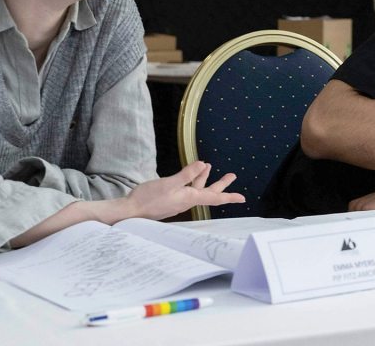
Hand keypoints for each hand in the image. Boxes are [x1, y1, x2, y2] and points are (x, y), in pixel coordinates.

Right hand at [125, 161, 245, 219]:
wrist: (131, 211)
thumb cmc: (148, 198)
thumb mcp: (169, 183)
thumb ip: (186, 174)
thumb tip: (202, 164)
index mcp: (189, 197)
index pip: (214, 197)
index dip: (229, 196)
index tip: (243, 198)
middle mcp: (186, 200)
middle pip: (208, 192)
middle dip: (221, 183)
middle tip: (232, 175)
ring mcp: (178, 201)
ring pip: (196, 189)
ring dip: (203, 178)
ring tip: (208, 166)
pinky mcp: (170, 200)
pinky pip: (186, 189)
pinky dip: (191, 180)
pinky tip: (189, 175)